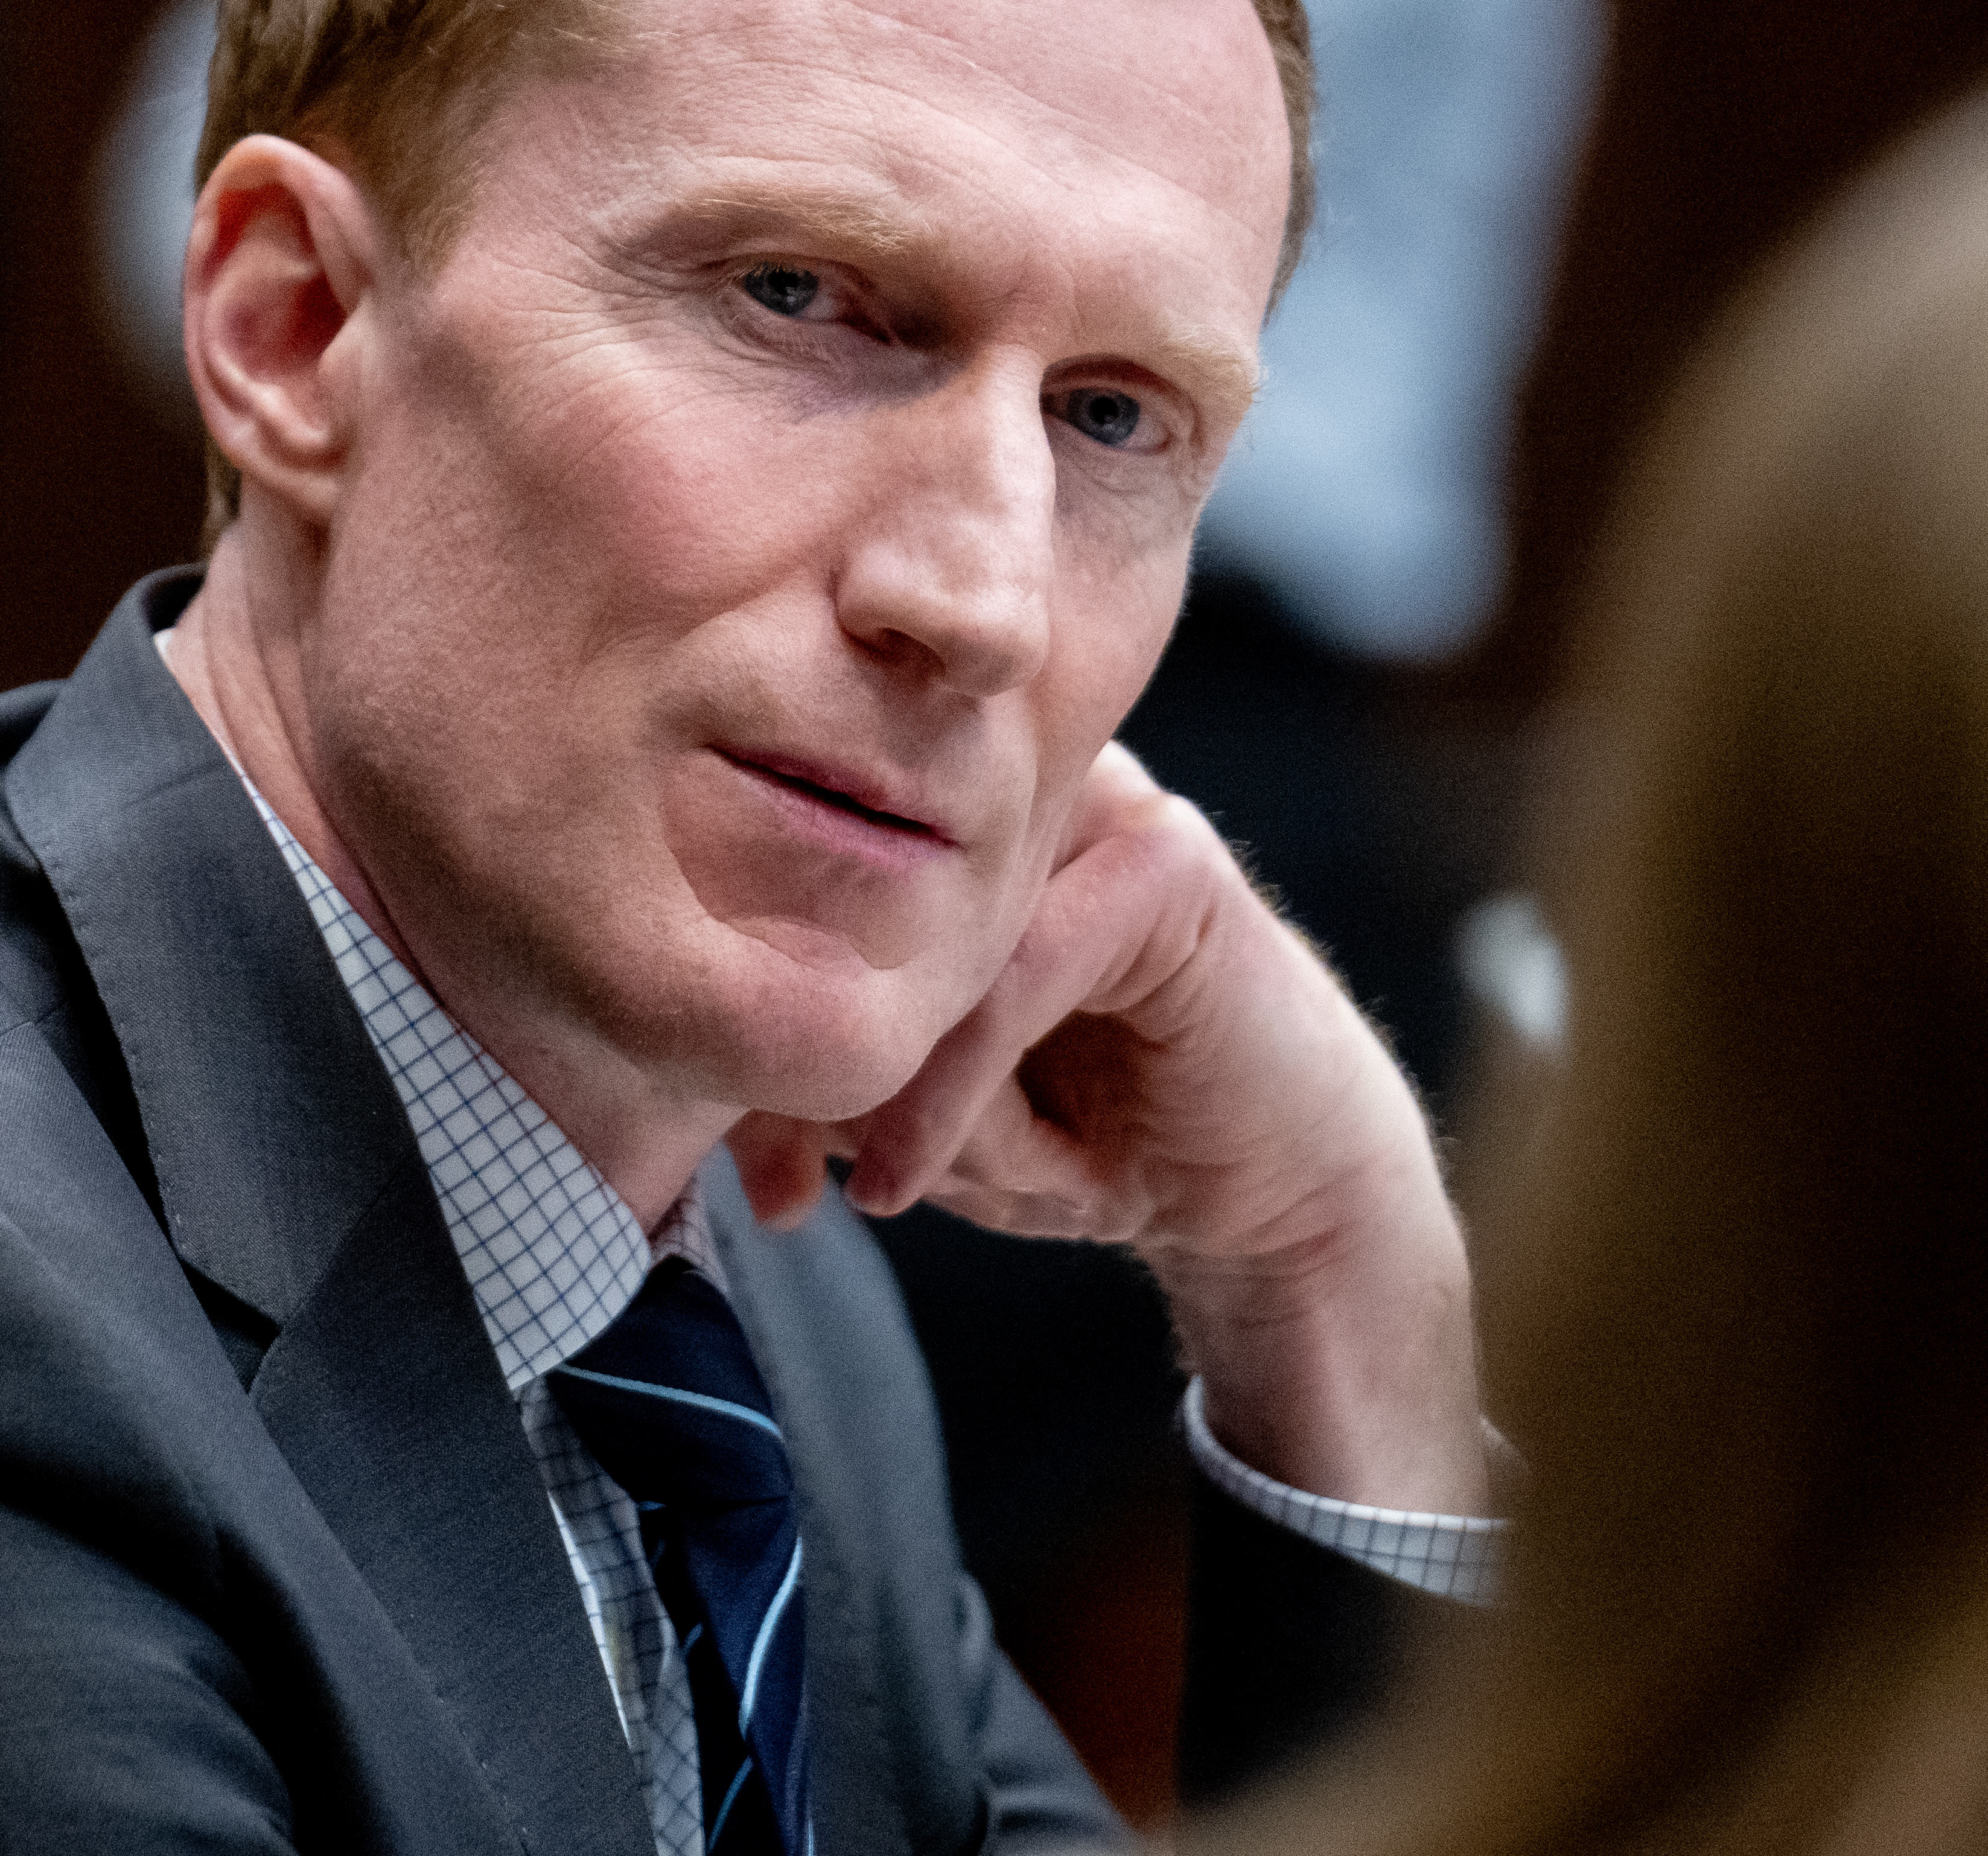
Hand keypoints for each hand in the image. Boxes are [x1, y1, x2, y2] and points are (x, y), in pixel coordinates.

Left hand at [726, 743, 1486, 1510]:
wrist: (1271, 1194)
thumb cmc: (1090, 1133)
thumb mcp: (933, 1114)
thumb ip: (838, 1068)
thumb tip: (717, 1070)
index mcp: (939, 822)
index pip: (798, 887)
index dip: (755, 1022)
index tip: (741, 1166)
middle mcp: (1007, 793)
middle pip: (840, 903)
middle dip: (802, 1067)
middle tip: (779, 1185)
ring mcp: (1093, 807)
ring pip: (919, 946)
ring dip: (898, 1093)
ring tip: (910, 1184)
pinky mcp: (1165, 860)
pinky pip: (1010, 975)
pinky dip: (954, 1094)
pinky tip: (912, 1178)